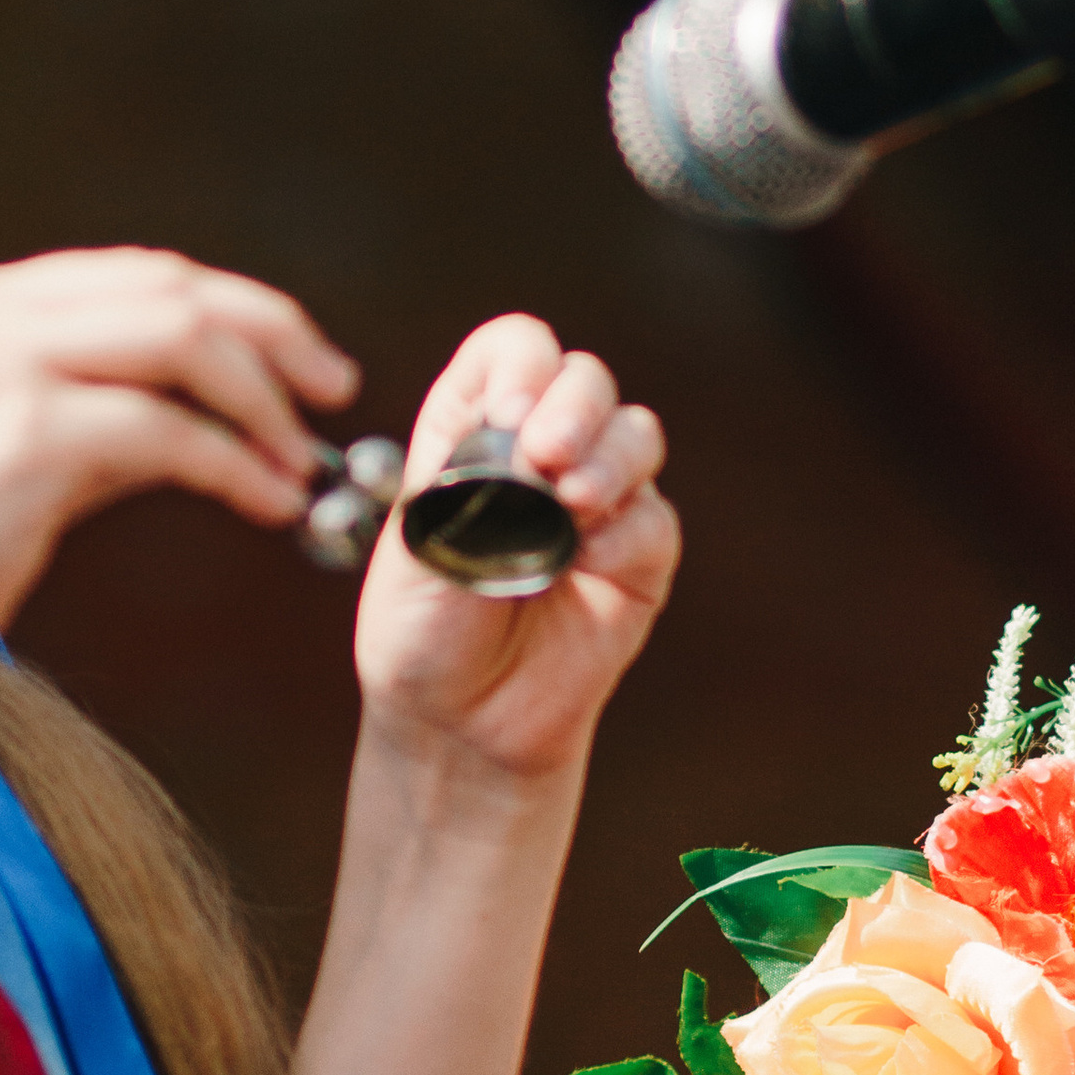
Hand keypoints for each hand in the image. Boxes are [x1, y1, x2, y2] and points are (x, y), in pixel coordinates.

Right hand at [0, 250, 359, 702]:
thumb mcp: (18, 464)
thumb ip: (102, 422)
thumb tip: (210, 420)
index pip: (139, 274)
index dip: (238, 310)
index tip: (301, 362)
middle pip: (173, 288)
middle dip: (273, 336)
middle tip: (334, 393)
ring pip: (183, 341)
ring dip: (263, 402)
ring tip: (300, 464)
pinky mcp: (21, 432)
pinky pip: (167, 430)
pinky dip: (234, 463)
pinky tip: (266, 501)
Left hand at [352, 313, 675, 786]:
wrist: (457, 724)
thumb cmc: (424, 631)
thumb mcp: (421, 545)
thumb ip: (476, 487)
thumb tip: (540, 455)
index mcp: (473, 428)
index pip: (515, 351)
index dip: (522, 364)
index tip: (509, 412)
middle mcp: (542, 451)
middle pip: (585, 379)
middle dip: (574, 406)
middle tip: (546, 455)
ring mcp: (598, 501)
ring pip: (635, 435)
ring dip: (609, 458)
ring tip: (573, 504)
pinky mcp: (638, 559)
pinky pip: (653, 520)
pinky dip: (627, 534)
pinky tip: (589, 564)